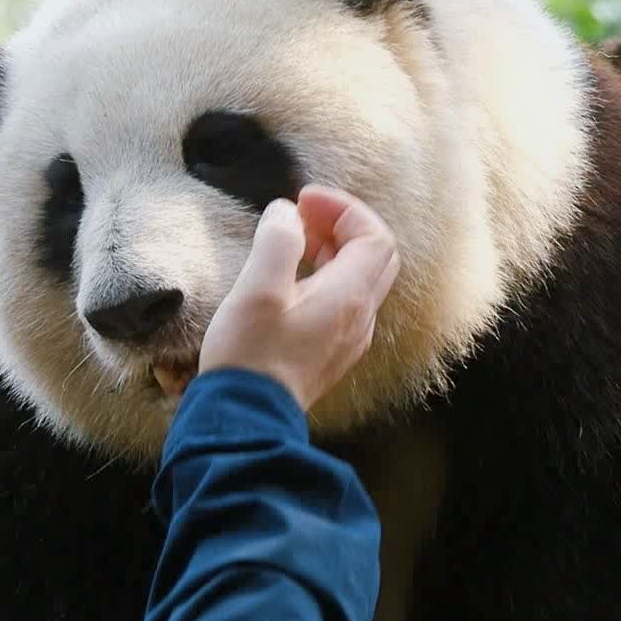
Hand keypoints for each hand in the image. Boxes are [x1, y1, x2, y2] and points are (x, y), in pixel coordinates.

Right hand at [199, 186, 400, 410]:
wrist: (246, 419)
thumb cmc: (250, 355)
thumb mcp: (257, 288)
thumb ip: (277, 240)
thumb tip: (286, 214)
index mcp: (348, 296)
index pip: (374, 236)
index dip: (343, 208)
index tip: (303, 201)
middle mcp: (359, 318)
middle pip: (375, 256)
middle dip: (343, 226)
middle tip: (302, 217)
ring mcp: (348, 339)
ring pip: (360, 280)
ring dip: (334, 251)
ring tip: (293, 241)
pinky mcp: (331, 354)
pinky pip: (345, 304)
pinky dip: (327, 277)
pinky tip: (292, 281)